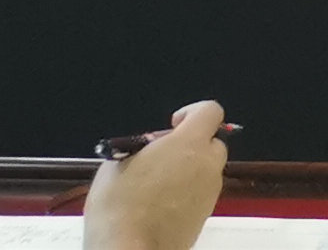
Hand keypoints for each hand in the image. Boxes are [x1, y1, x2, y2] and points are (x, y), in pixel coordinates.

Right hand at [82, 100, 225, 249]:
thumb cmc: (119, 207)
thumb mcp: (117, 163)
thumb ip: (142, 146)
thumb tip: (152, 148)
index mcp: (188, 145)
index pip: (210, 111)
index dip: (192, 112)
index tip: (173, 124)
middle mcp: (207, 166)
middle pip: (210, 143)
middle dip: (189, 144)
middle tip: (159, 156)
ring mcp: (210, 192)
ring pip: (206, 169)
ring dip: (187, 168)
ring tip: (153, 183)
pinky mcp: (206, 215)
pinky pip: (201, 192)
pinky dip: (186, 191)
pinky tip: (159, 202)